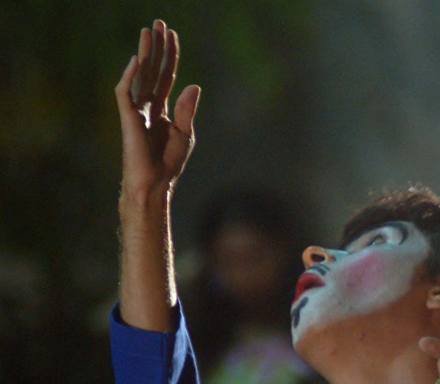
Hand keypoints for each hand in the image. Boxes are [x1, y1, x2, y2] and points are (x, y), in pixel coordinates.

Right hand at [115, 19, 199, 202]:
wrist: (154, 184)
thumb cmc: (168, 163)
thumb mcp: (184, 134)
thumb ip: (186, 110)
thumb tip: (193, 85)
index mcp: (162, 109)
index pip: (166, 76)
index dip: (170, 56)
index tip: (172, 36)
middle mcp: (148, 105)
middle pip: (153, 69)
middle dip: (157, 46)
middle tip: (159, 23)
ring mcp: (137, 110)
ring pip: (141, 74)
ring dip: (145, 52)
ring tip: (149, 31)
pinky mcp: (128, 118)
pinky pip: (125, 91)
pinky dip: (131, 75)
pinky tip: (138, 59)